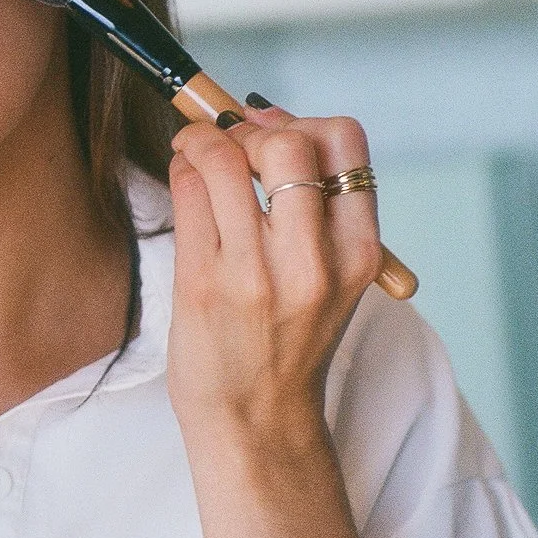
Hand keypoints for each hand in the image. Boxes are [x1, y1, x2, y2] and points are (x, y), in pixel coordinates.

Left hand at [165, 98, 380, 537]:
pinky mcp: (203, 285)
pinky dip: (181, 168)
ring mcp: (255, 274)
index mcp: (356, 253)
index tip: (273, 134)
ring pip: (225, 159)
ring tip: (197, 154)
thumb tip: (264, 115)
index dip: (303, 122)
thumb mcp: (327, 273)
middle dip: (251, 128)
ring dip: (203, 140)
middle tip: (232, 146)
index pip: (345, 144)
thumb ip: (311, 203)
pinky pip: (186, 193)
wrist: (256, 421)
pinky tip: (183, 179)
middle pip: (288, 142)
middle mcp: (312, 262)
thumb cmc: (286, 338)